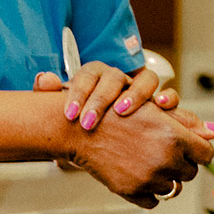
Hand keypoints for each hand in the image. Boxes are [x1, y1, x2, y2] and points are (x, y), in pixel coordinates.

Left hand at [32, 61, 172, 130]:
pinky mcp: (158, 106)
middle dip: (100, 99)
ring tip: (121, 112)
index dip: (78, 92)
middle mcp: (119, 80)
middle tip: (87, 122)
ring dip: (135, 94)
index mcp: (95, 77)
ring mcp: (140, 91)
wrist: (98, 138)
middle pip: (114, 77)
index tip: (70, 115)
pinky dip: (168, 98)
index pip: (88, 75)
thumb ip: (49, 94)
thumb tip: (43, 79)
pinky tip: (160, 107)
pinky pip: (170, 95)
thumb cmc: (81, 121)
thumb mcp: (63, 111)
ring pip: (146, 80)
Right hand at [54, 97, 213, 207]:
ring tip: (147, 163)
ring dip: (165, 178)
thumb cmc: (119, 114)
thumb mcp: (155, 111)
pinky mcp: (133, 192)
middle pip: (190, 173)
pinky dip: (149, 192)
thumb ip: (188, 123)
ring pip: (173, 188)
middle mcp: (166, 159)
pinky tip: (137, 175)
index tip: (188, 149)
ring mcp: (149, 178)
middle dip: (181, 164)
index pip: (205, 155)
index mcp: (175, 137)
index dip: (197, 151)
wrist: (83, 130)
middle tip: (162, 153)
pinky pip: (154, 201)